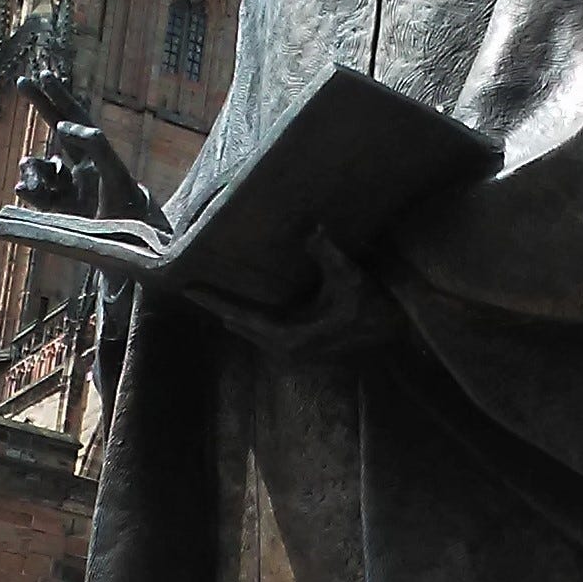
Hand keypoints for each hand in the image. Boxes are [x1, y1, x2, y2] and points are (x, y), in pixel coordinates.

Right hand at [12, 75, 154, 222]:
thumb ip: (94, 143)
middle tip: (22, 81)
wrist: (127, 243)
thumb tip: (62, 125)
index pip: (74, 116)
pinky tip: (26, 191)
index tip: (43, 74)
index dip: (58, 95)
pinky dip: (28, 190)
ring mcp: (67, 185)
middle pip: (55, 125)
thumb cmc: (126, 205)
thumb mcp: (114, 171)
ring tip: (37, 183)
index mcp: (94, 151)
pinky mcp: (58, 208)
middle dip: (40, 104)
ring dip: (32, 170)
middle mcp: (79, 164)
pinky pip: (34, 192)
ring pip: (37, 166)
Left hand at [187, 232, 396, 358]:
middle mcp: (286, 350)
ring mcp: (293, 352)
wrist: (395, 330)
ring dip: (235, 312)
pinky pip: (265, 331)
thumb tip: (311, 229)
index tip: (188, 289)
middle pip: (242, 326)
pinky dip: (251, 317)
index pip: (242, 318)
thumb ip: (328, 254)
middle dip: (220, 305)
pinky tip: (244, 305)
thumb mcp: (350, 277)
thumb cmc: (371, 305)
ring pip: (252, 331)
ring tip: (211, 293)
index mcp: (289, 338)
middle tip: (192, 285)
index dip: (215, 301)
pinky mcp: (300, 348)